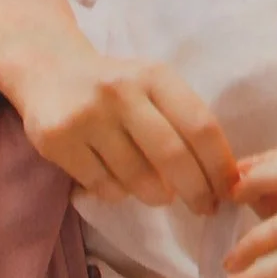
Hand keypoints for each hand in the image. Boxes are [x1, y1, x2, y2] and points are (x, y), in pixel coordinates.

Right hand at [5, 38, 237, 214]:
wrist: (48, 69)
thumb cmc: (114, 86)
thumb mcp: (152, 85)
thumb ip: (182, 119)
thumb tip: (217, 178)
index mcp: (154, 74)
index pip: (200, 125)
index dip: (219, 165)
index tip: (228, 190)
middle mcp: (120, 91)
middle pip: (172, 156)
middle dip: (195, 190)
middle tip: (204, 207)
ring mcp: (86, 116)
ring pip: (136, 179)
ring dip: (155, 195)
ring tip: (158, 193)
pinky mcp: (58, 140)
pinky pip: (103, 186)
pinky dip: (119, 193)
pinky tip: (119, 182)